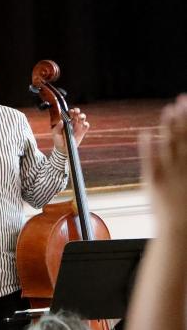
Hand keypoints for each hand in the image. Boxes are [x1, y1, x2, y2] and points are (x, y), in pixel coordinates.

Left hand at [50, 107, 89, 153]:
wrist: (63, 149)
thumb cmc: (58, 140)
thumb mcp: (55, 134)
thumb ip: (57, 128)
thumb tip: (61, 121)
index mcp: (66, 121)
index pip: (69, 114)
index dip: (70, 111)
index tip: (70, 111)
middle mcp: (72, 122)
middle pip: (76, 114)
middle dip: (77, 111)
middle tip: (76, 112)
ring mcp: (78, 126)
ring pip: (82, 118)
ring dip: (82, 116)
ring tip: (80, 117)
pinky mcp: (82, 132)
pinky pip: (86, 126)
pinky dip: (86, 124)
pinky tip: (83, 124)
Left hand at [143, 94, 186, 232]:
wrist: (181, 230)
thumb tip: (185, 147)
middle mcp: (185, 165)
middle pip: (185, 135)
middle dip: (184, 116)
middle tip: (183, 99)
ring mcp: (169, 172)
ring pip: (169, 143)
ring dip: (169, 125)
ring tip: (168, 109)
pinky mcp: (152, 181)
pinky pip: (149, 159)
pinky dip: (148, 144)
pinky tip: (146, 131)